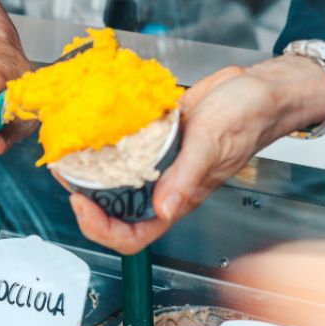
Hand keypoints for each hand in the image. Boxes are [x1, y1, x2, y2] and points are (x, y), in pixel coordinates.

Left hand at [69, 57, 324, 253]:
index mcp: (176, 199)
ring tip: (69, 150)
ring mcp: (156, 162)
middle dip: (84, 196)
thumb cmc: (248, 120)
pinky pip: (123, 146)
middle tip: (65, 170)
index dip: (101, 229)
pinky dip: (104, 140)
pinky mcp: (154, 137)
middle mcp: (162, 186)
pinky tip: (90, 126)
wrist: (259, 89)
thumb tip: (163, 209)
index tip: (81, 202)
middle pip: (113, 209)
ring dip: (89, 168)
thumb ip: (186, 178)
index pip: (131, 236)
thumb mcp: (213, 145)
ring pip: (113, 177)